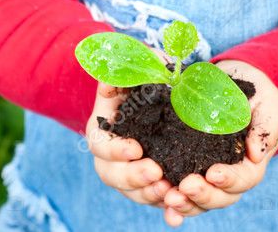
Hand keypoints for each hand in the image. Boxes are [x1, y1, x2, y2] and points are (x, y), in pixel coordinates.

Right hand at [84, 46, 189, 226]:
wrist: (156, 95)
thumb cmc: (142, 79)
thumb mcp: (136, 67)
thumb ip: (132, 65)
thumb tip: (126, 71)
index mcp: (103, 130)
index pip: (101, 146)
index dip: (116, 151)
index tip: (136, 148)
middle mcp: (112, 156)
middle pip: (112, 176)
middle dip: (133, 178)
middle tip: (157, 173)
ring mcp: (129, 172)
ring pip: (133, 193)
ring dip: (149, 194)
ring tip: (170, 189)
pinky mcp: (148, 182)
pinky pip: (153, 199)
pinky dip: (163, 207)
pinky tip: (176, 210)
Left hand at [161, 60, 277, 223]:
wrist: (232, 81)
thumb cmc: (256, 95)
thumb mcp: (268, 105)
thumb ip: (266, 128)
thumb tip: (256, 153)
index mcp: (250, 163)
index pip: (243, 179)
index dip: (229, 180)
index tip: (213, 174)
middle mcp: (228, 175)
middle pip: (219, 196)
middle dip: (202, 195)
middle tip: (185, 187)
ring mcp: (205, 171)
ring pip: (197, 199)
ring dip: (183, 202)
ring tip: (167, 197)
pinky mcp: (185, 162)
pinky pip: (177, 185)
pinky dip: (167, 196)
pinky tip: (159, 198)